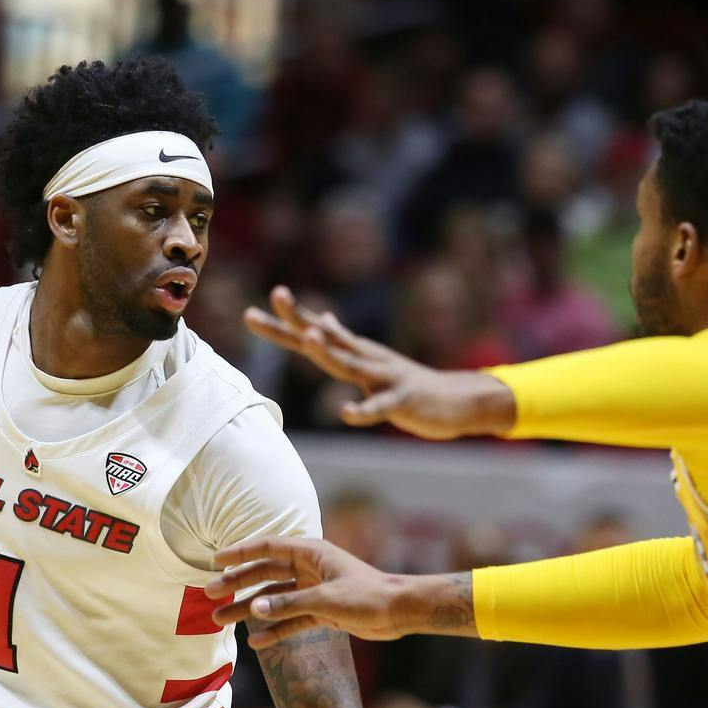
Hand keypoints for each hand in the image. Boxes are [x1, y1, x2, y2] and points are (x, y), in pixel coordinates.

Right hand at [208, 536, 411, 648]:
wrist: (399, 612)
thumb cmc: (367, 596)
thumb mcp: (325, 599)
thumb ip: (288, 604)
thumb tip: (255, 608)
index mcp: (311, 553)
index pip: (267, 548)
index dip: (240, 553)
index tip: (215, 561)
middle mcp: (309, 568)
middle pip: (265, 574)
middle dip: (237, 584)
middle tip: (209, 595)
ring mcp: (314, 590)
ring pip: (274, 598)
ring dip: (249, 609)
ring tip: (221, 620)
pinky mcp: (321, 611)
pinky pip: (291, 619)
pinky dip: (275, 629)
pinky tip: (256, 641)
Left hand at [244, 286, 514, 439]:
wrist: (455, 400)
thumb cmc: (407, 383)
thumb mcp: (370, 359)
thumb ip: (342, 340)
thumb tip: (319, 316)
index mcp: (355, 352)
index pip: (313, 333)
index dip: (285, 322)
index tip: (252, 311)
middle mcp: (365, 358)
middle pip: (325, 339)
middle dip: (299, 321)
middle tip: (277, 294)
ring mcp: (384, 378)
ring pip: (351, 364)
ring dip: (330, 351)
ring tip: (309, 337)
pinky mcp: (402, 400)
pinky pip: (379, 408)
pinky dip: (362, 410)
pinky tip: (345, 413)